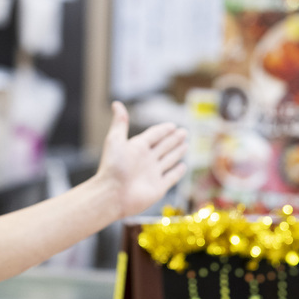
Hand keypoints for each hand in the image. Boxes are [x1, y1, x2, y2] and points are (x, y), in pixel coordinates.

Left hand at [96, 101, 187, 219]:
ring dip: (177, 152)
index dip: (163, 130)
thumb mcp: (115, 140)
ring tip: (186, 144)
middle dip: (174, 139)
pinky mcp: (158, 188)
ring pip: (169, 160)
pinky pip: (171, 178)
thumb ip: (120, 123)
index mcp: (137, 147)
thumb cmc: (112, 167)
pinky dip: (177, 172)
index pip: (154, 135)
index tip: (172, 125)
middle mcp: (146, 159)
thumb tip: (116, 103)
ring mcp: (153, 174)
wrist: (112, 194)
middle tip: (184, 132)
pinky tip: (183, 166)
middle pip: (163, 146)